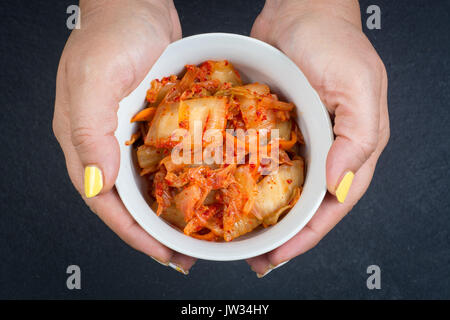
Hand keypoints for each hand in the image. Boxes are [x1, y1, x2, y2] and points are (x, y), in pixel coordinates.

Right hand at [53, 0, 195, 273]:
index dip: (132, 232)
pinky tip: (196, 189)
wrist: (136, 3)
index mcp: (83, 139)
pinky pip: (161, 161)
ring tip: (190, 232)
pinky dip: (175, 181)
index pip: (105, 201)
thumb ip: (89, 132)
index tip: (162, 253)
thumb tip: (95, 183)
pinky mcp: (148, 123)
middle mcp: (104, 142)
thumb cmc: (113, 32)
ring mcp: (127, 134)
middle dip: (151, 232)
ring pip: (144, 185)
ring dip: (164, 212)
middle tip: (181, 254)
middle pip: (126, 201)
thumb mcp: (96, 78)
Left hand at [247, 0, 389, 275]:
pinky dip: (249, 182)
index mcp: (352, 147)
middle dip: (285, 235)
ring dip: (265, 215)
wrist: (300, 9)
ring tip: (243, 238)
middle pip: (306, 205)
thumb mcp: (358, 86)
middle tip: (257, 257)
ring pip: (282, 189)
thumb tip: (337, 187)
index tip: (281, 254)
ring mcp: (298, 140)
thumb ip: (356, 139)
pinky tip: (231, 194)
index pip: (333, 204)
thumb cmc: (332, 40)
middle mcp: (326, 149)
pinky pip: (261, 162)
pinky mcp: (273, 127)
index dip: (308, 234)